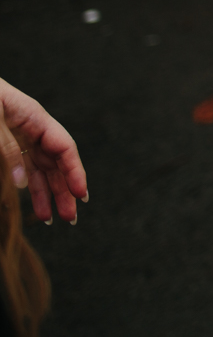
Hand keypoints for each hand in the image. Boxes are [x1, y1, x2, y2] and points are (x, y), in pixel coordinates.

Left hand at [0, 78, 86, 224]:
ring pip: (41, 170)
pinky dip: (29, 187)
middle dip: (65, 190)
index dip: (75, 171)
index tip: (81, 194)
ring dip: (47, 194)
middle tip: (70, 217)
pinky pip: (23, 169)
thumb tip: (22, 181)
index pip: (64, 147)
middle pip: (56, 163)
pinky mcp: (7, 145)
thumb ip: (7, 148)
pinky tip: (33, 204)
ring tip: (51, 218)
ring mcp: (21, 138)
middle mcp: (33, 130)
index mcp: (36, 118)